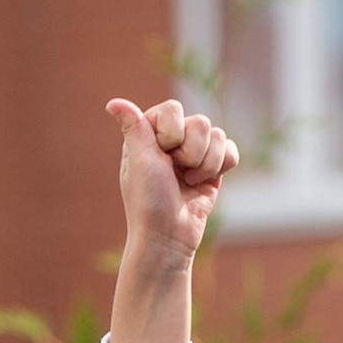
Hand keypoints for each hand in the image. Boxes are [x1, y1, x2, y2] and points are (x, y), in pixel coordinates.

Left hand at [103, 97, 237, 342]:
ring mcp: (194, 153)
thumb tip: (113, 103)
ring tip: (187, 184)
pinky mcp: (213, 168)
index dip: (171, 134)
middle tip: (174, 176)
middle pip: (200, 122)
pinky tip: (205, 182)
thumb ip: (133, 127)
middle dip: (190, 153)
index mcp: (150, 132)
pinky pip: (230, 150)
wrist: (168, 238)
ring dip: (204, 165)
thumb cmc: (149, 202)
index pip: (173, 109)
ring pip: (216, 136)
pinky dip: (222, 166)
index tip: (160, 158)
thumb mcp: (139, 161)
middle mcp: (172, 139)